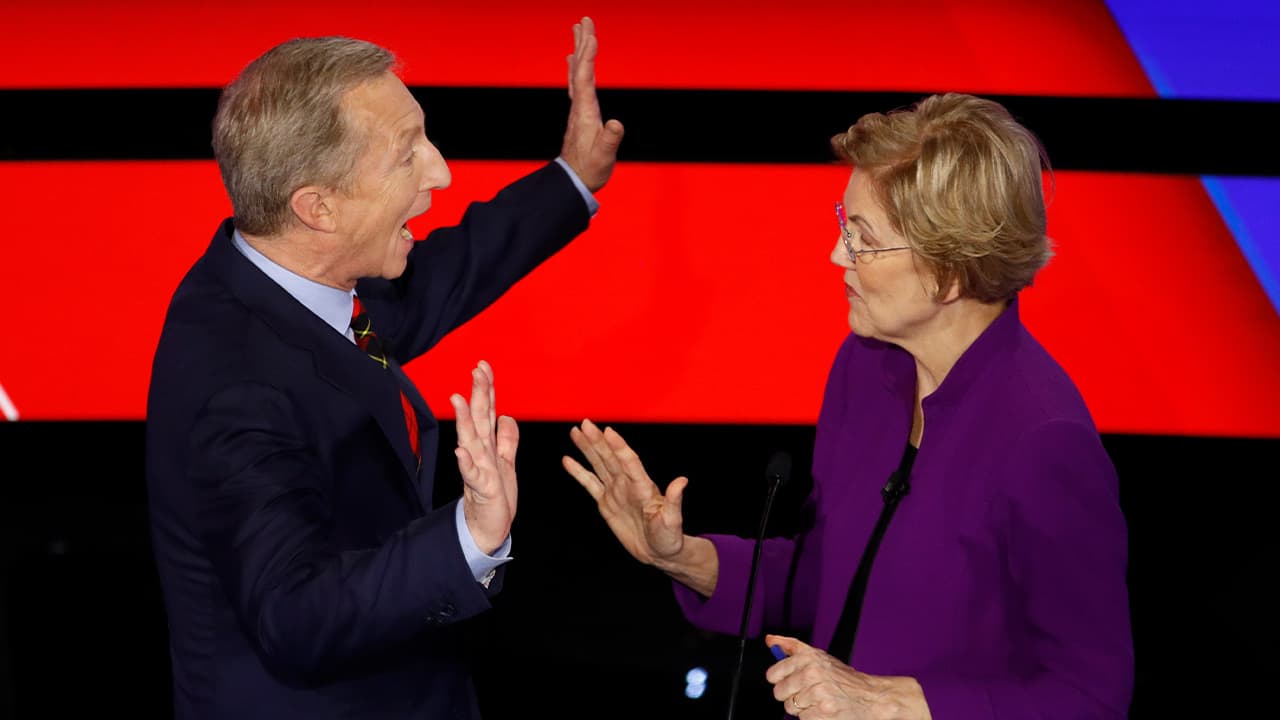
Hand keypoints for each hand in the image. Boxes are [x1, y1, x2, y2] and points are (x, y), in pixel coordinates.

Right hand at [452, 360, 518, 554]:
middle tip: (476, 370)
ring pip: (470, 440)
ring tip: (458, 399)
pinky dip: (465, 463)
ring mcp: (478, 469)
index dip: (487, 388)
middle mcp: (480, 453)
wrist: (489, 527)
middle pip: (478, 418)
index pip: (487, 411)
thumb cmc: (497, 495)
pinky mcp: (480, 489)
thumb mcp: (507, 463)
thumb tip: (507, 416)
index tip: (483, 365)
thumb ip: (507, 440)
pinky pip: (472, 475)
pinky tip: (460, 452)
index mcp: (489, 445)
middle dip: (477, 394)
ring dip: (464, 420)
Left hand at [560, 16, 623, 191]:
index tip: (591, 35)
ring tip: (579, 31)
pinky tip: (574, 60)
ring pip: (577, 72)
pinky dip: (577, 67)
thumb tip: (616, 123)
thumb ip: (610, 139)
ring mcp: (578, 108)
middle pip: (579, 68)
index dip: (588, 55)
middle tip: (584, 20)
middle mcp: (579, 106)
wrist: (574, 180)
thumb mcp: (604, 157)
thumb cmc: (591, 170)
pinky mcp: (580, 113)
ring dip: (579, 50)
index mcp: (586, 111)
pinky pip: (577, 82)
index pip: (586, 77)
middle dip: (583, 43)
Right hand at [562, 419, 686, 566]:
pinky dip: (578, 472)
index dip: (619, 447)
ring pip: (599, 465)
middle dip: (598, 441)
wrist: (658, 552)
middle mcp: (628, 484)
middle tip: (586, 423)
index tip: (609, 432)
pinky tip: (568, 460)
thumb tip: (682, 482)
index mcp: (643, 488)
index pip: (630, 462)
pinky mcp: (606, 502)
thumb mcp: (673, 522)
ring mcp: (616, 491)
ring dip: (588, 448)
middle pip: (610, 458)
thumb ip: (674, 501)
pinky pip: (590, 484)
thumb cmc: (669, 538)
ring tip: (576, 432)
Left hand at [765, 634, 931, 719]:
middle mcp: (812, 673)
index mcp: (808, 658)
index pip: (773, 674)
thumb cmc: (845, 678)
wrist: (871, 697)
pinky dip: (812, 718)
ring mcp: (817, 693)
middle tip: (808, 693)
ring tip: (819, 701)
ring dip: (803, 708)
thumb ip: (792, 646)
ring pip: (791, 707)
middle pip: (780, 693)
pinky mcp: (822, 711)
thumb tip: (771, 640)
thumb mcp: (819, 656)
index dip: (780, 681)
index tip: (790, 682)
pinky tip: (824, 710)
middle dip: (792, 696)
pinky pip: (803, 719)